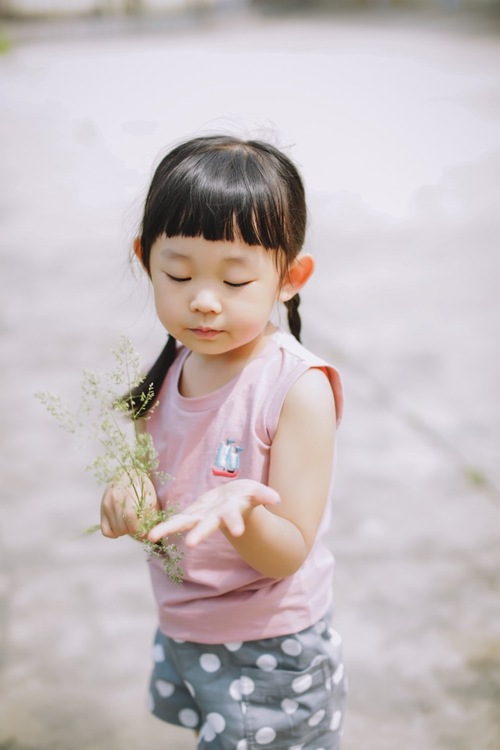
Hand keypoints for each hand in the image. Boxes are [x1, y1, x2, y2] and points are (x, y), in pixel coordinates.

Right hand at [100, 472, 157, 538]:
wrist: (129, 474)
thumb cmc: (145, 489)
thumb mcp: (152, 498)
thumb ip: (152, 516)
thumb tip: (150, 536)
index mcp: (130, 491)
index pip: (130, 516)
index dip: (139, 528)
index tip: (145, 531)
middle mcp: (116, 496)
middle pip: (122, 526)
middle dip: (134, 531)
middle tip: (140, 528)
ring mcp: (107, 502)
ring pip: (116, 530)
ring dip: (126, 532)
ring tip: (133, 525)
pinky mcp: (102, 508)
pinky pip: (106, 530)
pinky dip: (115, 533)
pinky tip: (123, 527)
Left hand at [147, 479, 279, 547]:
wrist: (232, 497)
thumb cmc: (242, 498)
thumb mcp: (254, 494)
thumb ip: (264, 496)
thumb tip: (277, 499)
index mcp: (227, 514)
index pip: (229, 518)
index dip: (232, 524)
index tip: (235, 533)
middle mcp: (213, 517)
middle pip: (206, 525)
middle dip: (200, 534)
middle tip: (191, 545)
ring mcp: (202, 515)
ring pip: (184, 523)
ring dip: (169, 530)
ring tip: (153, 538)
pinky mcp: (193, 511)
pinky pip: (176, 520)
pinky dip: (166, 526)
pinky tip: (152, 537)